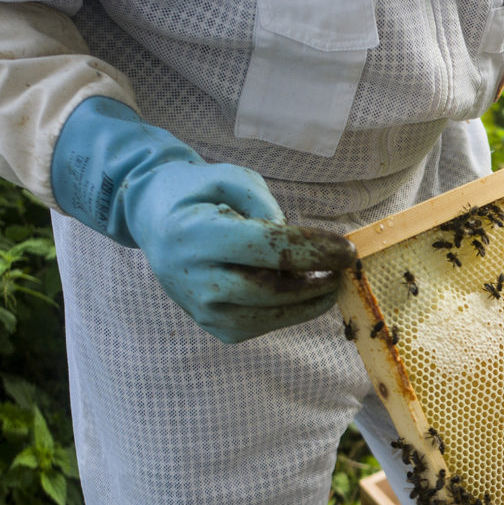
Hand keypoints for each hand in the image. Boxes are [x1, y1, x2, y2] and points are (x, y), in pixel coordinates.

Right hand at [51, 97, 355, 342]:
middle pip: (272, 290)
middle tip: (343, 268)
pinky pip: (260, 326)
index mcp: (196, 235)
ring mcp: (200, 308)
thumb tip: (297, 249)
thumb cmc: (199, 194)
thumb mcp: (230, 179)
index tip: (349, 250)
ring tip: (329, 281)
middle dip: (317, 281)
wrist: (154, 219)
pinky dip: (288, 313)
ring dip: (309, 302)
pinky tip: (302, 294)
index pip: (269, 250)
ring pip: (270, 316)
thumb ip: (265, 204)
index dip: (315, 251)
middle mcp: (194, 278)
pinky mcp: (210, 325)